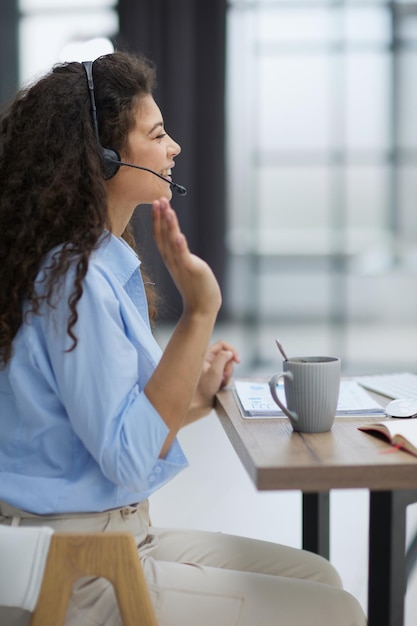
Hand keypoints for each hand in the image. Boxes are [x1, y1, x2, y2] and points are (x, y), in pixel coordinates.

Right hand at [152, 197, 221, 317]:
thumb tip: (178, 239)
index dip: (157, 220)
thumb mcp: (185, 266)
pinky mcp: (192, 271)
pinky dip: (180, 246)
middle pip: (163, 236)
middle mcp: (172, 261)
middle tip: (158, 199)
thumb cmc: (195, 287)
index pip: (160, 236)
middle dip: (160, 218)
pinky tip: (179, 235)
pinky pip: (183, 257)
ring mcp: (181, 266)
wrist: (201, 307)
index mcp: (170, 259)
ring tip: (167, 210)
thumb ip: (180, 253)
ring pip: (172, 243)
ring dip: (169, 226)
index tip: (156, 203)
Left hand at [185, 340, 239, 422]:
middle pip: (227, 356)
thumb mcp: (214, 372)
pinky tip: (220, 386)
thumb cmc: (203, 389)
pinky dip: (226, 380)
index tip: (237, 360)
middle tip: (224, 376)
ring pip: (228, 366)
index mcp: (205, 355)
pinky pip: (226, 374)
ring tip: (220, 383)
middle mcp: (208, 360)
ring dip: (227, 375)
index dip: (232, 350)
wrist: (198, 404)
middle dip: (229, 367)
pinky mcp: (215, 376)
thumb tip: (229, 352)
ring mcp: (212, 368)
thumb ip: (223, 358)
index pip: (222, 344)